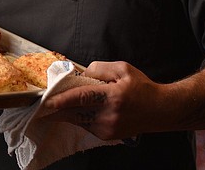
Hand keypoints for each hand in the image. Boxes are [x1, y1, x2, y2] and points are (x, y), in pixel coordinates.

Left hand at [41, 60, 163, 140]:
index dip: (62, 99)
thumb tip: (80, 74)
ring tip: (60, 103)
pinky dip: (79, 116)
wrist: (160, 110)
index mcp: (113, 96)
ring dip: (67, 111)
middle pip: (75, 111)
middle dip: (58, 107)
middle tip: (44, 102)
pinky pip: (86, 124)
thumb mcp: (122, 69)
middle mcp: (109, 115)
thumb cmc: (141, 87)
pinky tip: (80, 108)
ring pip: (78, 119)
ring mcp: (108, 128)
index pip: (81, 97)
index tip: (46, 100)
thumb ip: (98, 69)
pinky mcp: (107, 135)